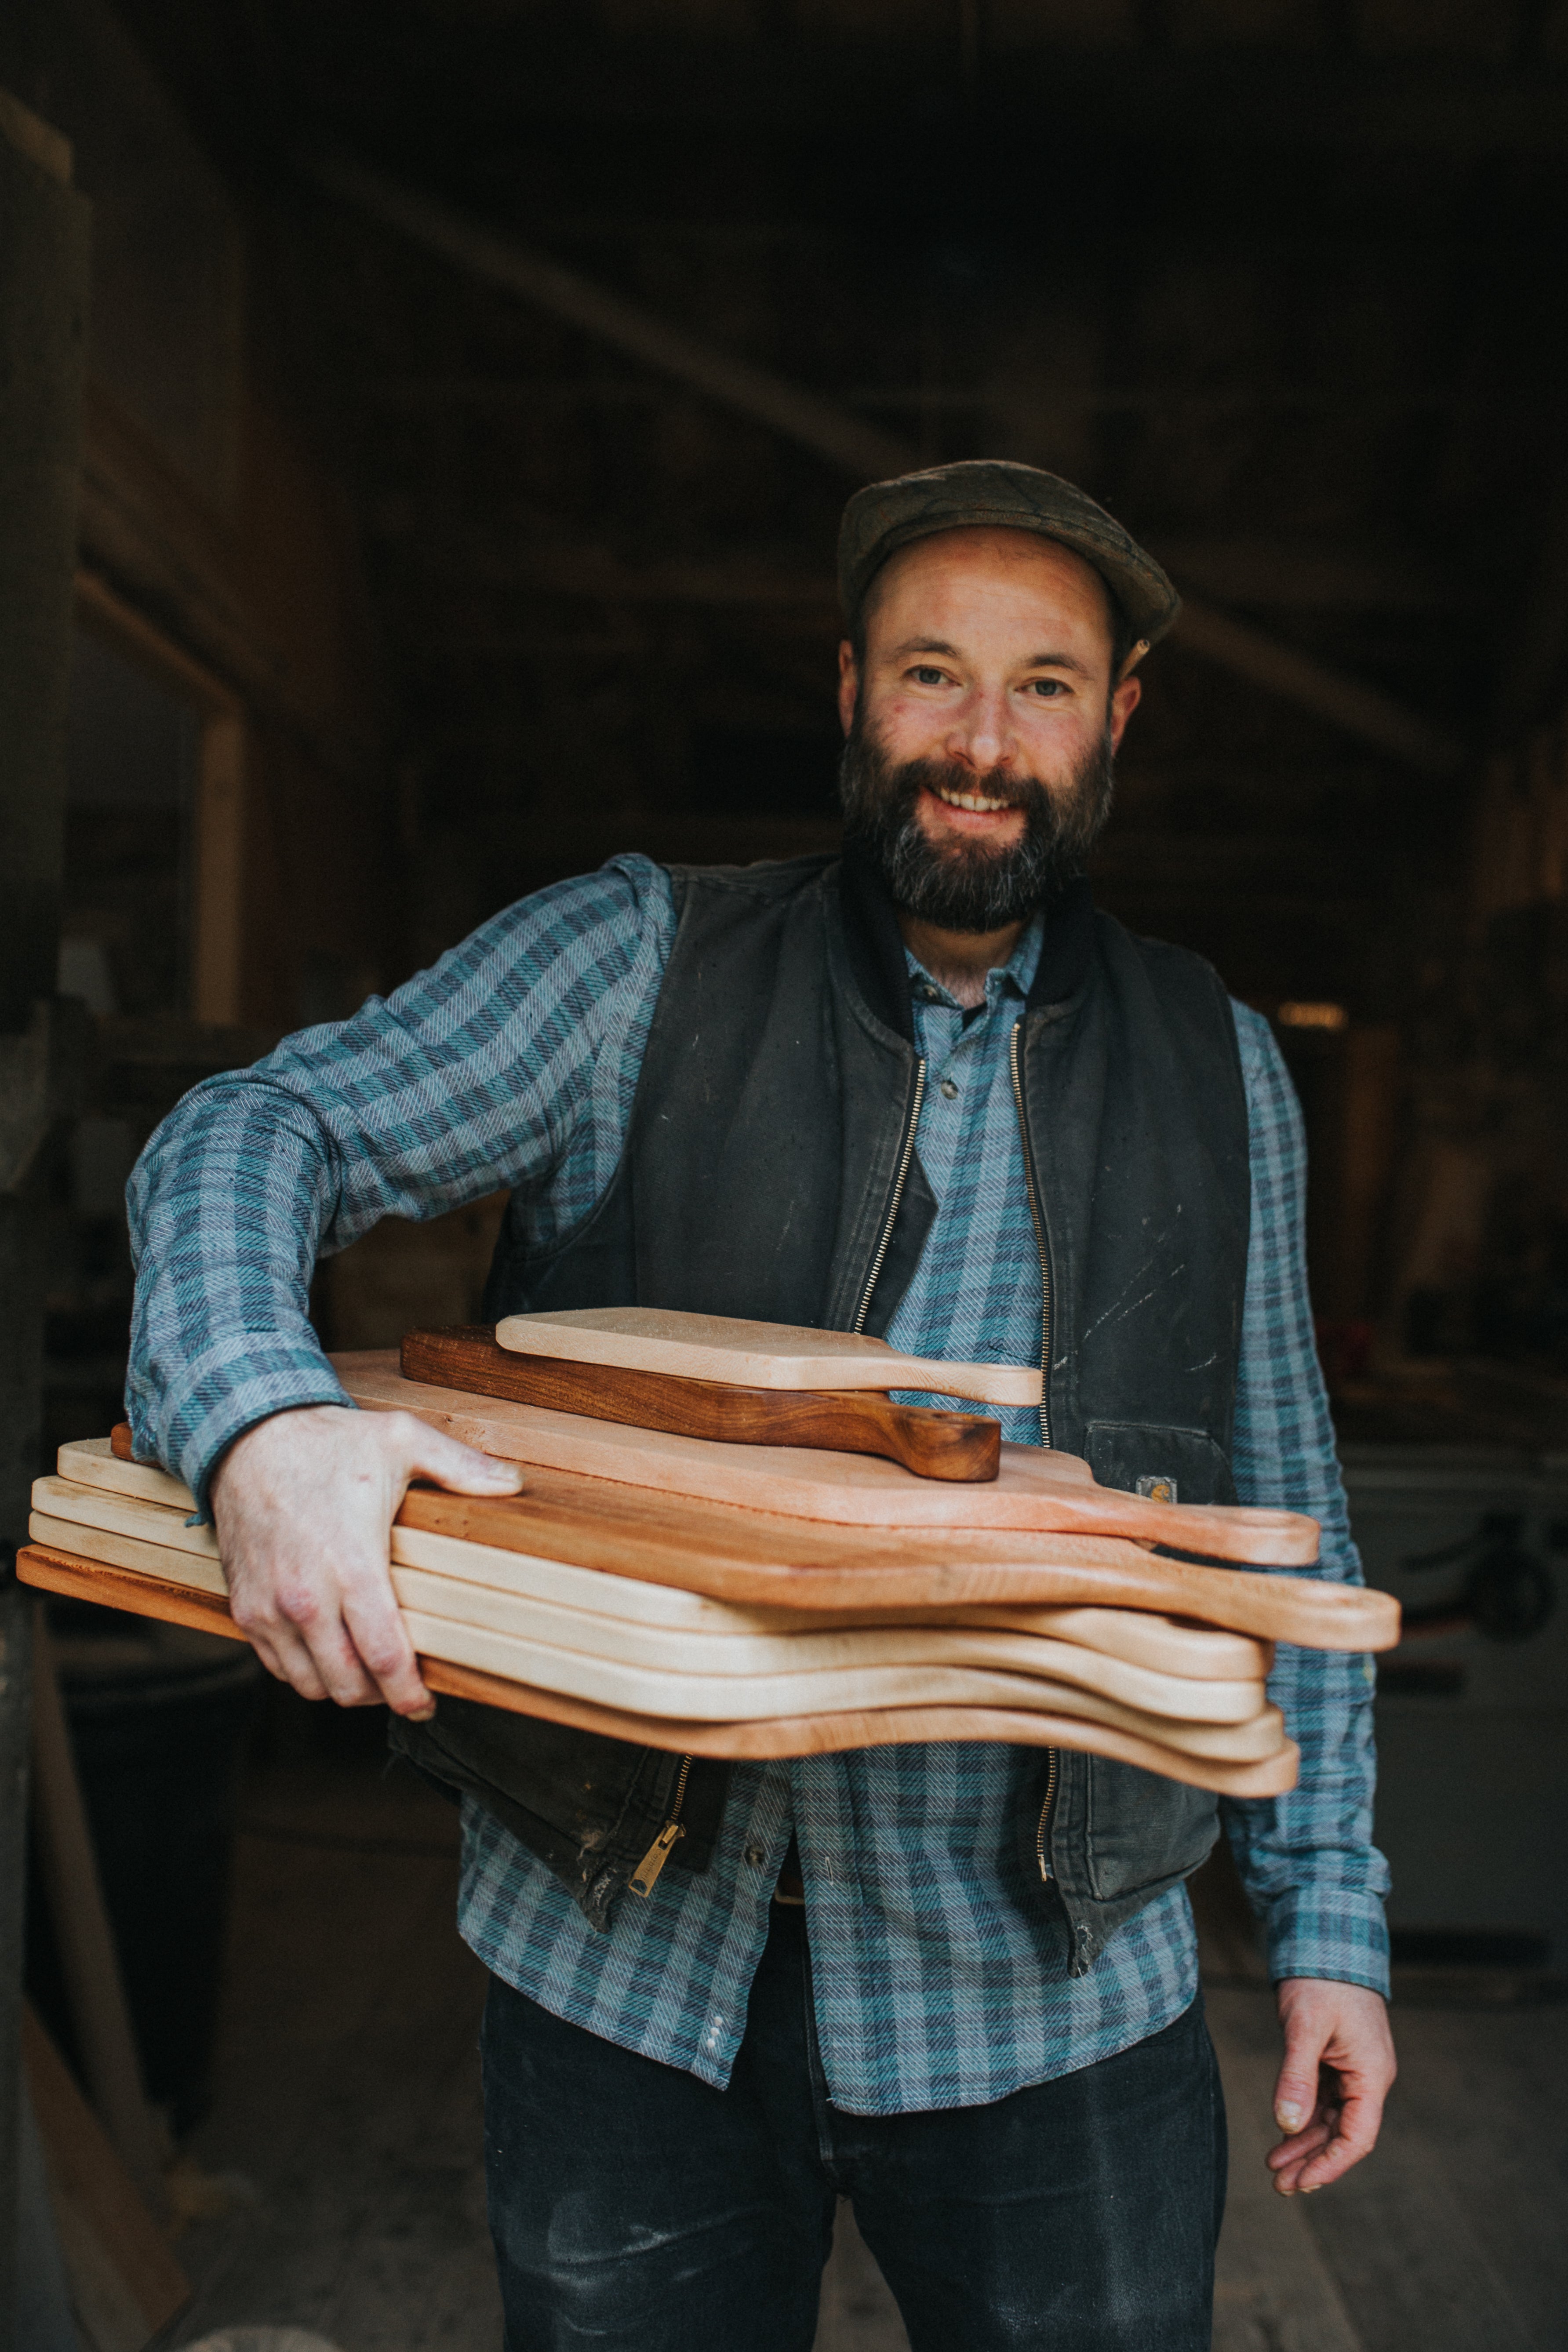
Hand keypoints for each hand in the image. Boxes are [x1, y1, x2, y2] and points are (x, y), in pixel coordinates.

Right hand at [211, 1404, 522, 1718]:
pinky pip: (277, 1666)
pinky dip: (304, 1671)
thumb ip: (460, 1466)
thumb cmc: (327, 1442)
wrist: (247, 1437)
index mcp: (352, 1567)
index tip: (426, 1705)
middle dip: (380, 1696)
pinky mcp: (245, 1607)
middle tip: (402, 1685)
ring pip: (311, 1684)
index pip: (385, 1659)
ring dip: (341, 1687)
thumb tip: (512, 1484)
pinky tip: (328, 1653)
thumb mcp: (401, 1440)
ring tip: (367, 1672)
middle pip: (347, 1684)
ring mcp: (270, 1607)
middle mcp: (306, 1598)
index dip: (410, 1695)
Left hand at [1267, 1976, 1395, 2194]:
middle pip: (1343, 2133)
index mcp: (1371, 2074)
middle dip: (1312, 2161)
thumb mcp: (1305, 2027)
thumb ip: (1298, 2076)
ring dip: (1305, 2143)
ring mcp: (1353, 2069)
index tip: (1302, 2183)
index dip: (1330, 2164)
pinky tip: (1284, 2134)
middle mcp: (1367, 2077)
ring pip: (1331, 2119)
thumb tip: (1287, 2124)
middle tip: (1280, 2185)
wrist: (1328, 1938)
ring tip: (1275, 2167)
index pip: (1357, 2136)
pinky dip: (1304, 2118)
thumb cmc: (1321, 1979)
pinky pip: (1324, 2099)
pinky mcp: (1337, 2059)